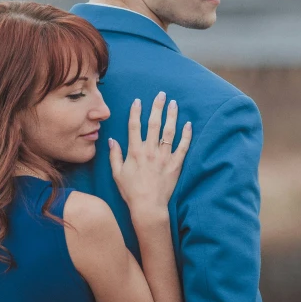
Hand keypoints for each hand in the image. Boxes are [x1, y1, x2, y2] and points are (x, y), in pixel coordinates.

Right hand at [109, 91, 191, 217]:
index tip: (138, 101)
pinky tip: (188, 124)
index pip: (135, 126)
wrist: (148, 207)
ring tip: (174, 104)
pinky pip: (183, 147)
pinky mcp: (175, 164)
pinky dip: (186, 135)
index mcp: (135, 151)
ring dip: (172, 116)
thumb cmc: (131, 191)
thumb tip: (111, 140)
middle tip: (161, 95)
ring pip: (169, 131)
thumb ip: (114, 155)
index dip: (136, 112)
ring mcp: (164, 156)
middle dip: (157, 107)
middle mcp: (150, 150)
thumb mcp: (117, 174)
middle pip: (154, 124)